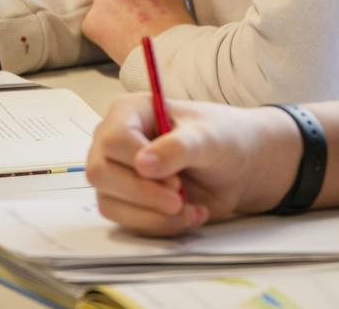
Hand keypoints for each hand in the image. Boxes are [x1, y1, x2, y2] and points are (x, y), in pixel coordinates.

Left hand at [82, 0, 194, 64]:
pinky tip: (118, 43)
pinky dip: (102, 35)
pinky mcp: (90, 22)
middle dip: (117, 0)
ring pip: (101, 7)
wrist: (164, 52)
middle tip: (131, 18)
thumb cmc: (175, 28)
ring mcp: (100, 0)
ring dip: (109, 17)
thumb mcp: (174, 1)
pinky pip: (93, 26)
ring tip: (126, 34)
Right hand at [86, 94, 298, 235]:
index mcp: (129, 112)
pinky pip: (126, 222)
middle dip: (142, 194)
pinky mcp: (126, 202)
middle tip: (179, 199)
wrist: (237, 167)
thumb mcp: (207, 138)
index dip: (137, 162)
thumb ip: (177, 148)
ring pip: (110, 203)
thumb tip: (142, 165)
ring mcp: (117, 174)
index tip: (174, 179)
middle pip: (101, 173)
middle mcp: (114, 142)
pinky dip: (158, 226)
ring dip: (153, 215)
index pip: (113, 139)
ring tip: (189, 209)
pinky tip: (189, 215)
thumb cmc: (221, 138)